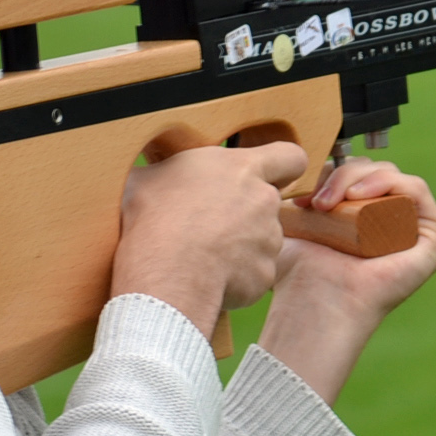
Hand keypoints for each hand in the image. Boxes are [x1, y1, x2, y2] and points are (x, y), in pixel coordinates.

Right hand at [113, 141, 310, 338]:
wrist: (167, 272)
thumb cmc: (153, 219)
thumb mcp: (146, 179)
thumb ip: (167, 172)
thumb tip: (151, 173)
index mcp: (242, 167)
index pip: (289, 156)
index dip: (283, 166)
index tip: (267, 176)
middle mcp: (264, 200)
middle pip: (270, 203)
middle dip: (250, 213)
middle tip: (217, 224)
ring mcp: (269, 239)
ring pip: (263, 240)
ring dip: (242, 246)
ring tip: (205, 256)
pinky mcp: (265, 274)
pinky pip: (254, 273)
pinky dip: (237, 277)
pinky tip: (208, 278)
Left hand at [258, 159, 435, 403]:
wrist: (314, 303)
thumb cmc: (301, 274)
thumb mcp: (296, 220)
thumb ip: (296, 193)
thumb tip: (290, 162)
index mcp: (368, 219)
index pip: (359, 173)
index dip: (333, 170)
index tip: (302, 190)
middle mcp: (395, 225)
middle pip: (376, 170)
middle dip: (343, 172)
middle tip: (315, 200)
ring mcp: (417, 233)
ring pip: (392, 176)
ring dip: (358, 177)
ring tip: (330, 204)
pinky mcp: (434, 241)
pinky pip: (416, 190)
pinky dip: (389, 182)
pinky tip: (359, 196)